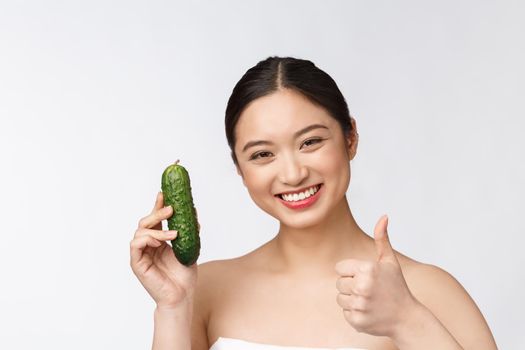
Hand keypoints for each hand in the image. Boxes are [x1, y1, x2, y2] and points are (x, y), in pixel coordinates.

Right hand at [130, 192, 197, 308]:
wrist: (182, 295)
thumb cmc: (184, 275)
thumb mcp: (189, 246)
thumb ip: (189, 230)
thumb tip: (193, 211)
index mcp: (158, 240)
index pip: (155, 219)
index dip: (157, 205)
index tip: (164, 193)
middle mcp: (148, 245)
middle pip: (145, 222)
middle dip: (157, 211)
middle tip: (172, 209)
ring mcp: (141, 253)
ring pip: (141, 231)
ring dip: (157, 228)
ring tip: (174, 234)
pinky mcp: (137, 263)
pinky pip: (135, 244)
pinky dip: (147, 238)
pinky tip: (160, 241)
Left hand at [335, 215, 418, 337]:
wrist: (407, 318)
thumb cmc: (396, 287)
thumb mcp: (389, 261)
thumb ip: (382, 239)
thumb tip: (383, 216)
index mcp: (367, 269)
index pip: (339, 268)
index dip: (351, 272)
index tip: (365, 277)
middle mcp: (362, 286)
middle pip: (338, 283)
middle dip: (351, 286)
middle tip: (368, 290)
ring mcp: (359, 305)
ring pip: (340, 299)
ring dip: (351, 300)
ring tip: (368, 300)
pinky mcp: (357, 321)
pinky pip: (345, 313)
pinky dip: (354, 314)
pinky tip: (369, 312)